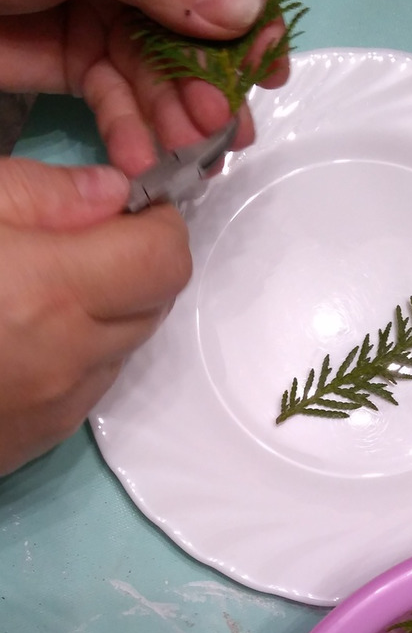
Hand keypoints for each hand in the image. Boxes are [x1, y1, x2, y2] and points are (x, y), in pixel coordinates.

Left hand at [0, 0, 289, 174]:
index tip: (266, 69)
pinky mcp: (76, 65)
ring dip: (173, 120)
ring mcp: (104, 21)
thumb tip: (247, 6)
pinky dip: (129, 134)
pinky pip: (116, 105)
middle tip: (220, 128)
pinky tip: (137, 158)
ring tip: (184, 153)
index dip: (245, 23)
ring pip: (157, 80)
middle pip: (191, 39)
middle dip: (209, 87)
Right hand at [0, 156, 191, 475]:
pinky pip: (92, 385)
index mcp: (48, 292)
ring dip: (112, 308)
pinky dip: (82, 350)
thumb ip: (39, 194)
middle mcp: (67, 359)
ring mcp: (56, 408)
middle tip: (89, 237)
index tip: (134, 204)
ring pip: (128, 345)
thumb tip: (113, 194)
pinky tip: (26, 332)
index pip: (165, 259)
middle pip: (158, 303)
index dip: (160, 223)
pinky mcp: (38, 438)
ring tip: (48, 283)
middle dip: (139, 261)